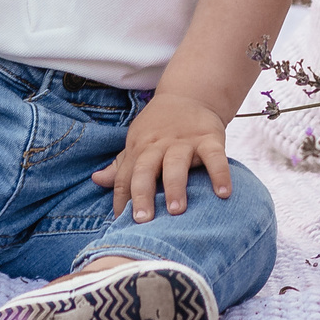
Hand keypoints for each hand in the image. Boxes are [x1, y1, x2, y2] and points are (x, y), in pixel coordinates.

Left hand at [91, 91, 232, 222]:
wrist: (189, 95)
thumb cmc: (159, 128)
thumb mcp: (137, 142)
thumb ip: (120, 165)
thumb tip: (96, 181)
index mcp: (139, 149)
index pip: (125, 176)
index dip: (121, 199)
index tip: (120, 225)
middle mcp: (159, 145)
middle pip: (145, 169)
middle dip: (142, 194)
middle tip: (142, 221)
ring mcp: (184, 142)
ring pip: (176, 163)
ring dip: (175, 186)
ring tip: (177, 211)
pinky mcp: (209, 138)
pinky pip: (215, 157)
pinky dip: (220, 174)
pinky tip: (223, 194)